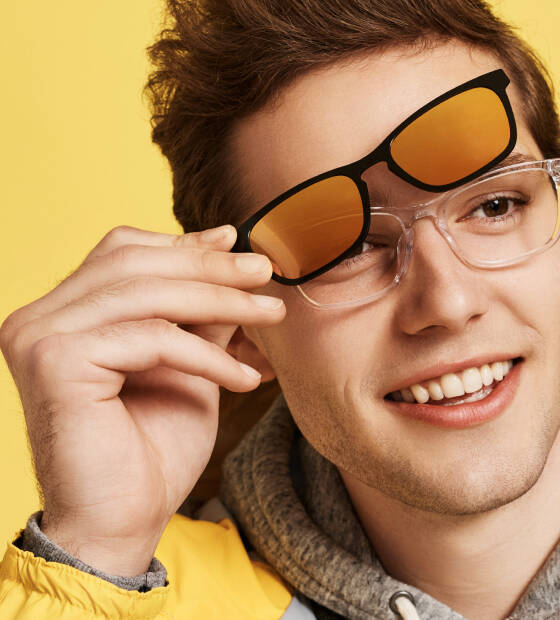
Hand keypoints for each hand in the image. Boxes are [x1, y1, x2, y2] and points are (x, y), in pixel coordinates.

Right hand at [0, 224, 283, 575]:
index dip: (182, 244)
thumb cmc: (151, 451)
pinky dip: (208, 355)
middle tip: (264, 272)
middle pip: (136, 262)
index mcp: (62, 314)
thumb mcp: (187, 363)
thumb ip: (198, 313)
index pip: (123, 253)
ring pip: (149, 294)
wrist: (121, 524)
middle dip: (211, 267)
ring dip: (222, 303)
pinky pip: (153, 339)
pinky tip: (245, 378)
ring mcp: (40, 336)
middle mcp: (38, 318)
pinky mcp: (57, 361)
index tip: (235, 242)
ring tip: (271, 315)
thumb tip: (228, 254)